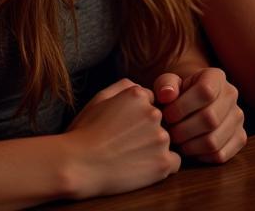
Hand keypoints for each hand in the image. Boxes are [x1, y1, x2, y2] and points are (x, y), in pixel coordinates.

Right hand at [62, 78, 180, 198]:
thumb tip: (142, 88)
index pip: (149, 102)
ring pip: (165, 140)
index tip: (124, 128)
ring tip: (130, 157)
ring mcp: (160, 138)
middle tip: (125, 143)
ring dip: (153, 147)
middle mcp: (153, 112)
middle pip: (159, 120)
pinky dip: (163, 165)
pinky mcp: (163, 163)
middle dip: (146, 130)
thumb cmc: (85, 131)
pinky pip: (175, 161)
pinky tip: (144, 168)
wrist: (79, 164)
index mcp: (138, 95)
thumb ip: (123, 86)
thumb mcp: (99, 98)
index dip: (136, 116)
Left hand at [155, 67, 246, 163]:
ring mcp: (238, 118)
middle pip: (210, 119)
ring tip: (177, 141)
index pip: (205, 92)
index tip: (166, 114)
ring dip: (190, 146)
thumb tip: (167, 95)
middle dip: (183, 130)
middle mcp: (232, 95)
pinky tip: (189, 148)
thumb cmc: (178, 92)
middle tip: (169, 133)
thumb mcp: (168, 83)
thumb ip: (165, 85)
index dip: (182, 107)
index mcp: (216, 76)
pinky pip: (220, 155)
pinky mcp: (240, 138)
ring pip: (214, 141)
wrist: (192, 102)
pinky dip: (200, 156)